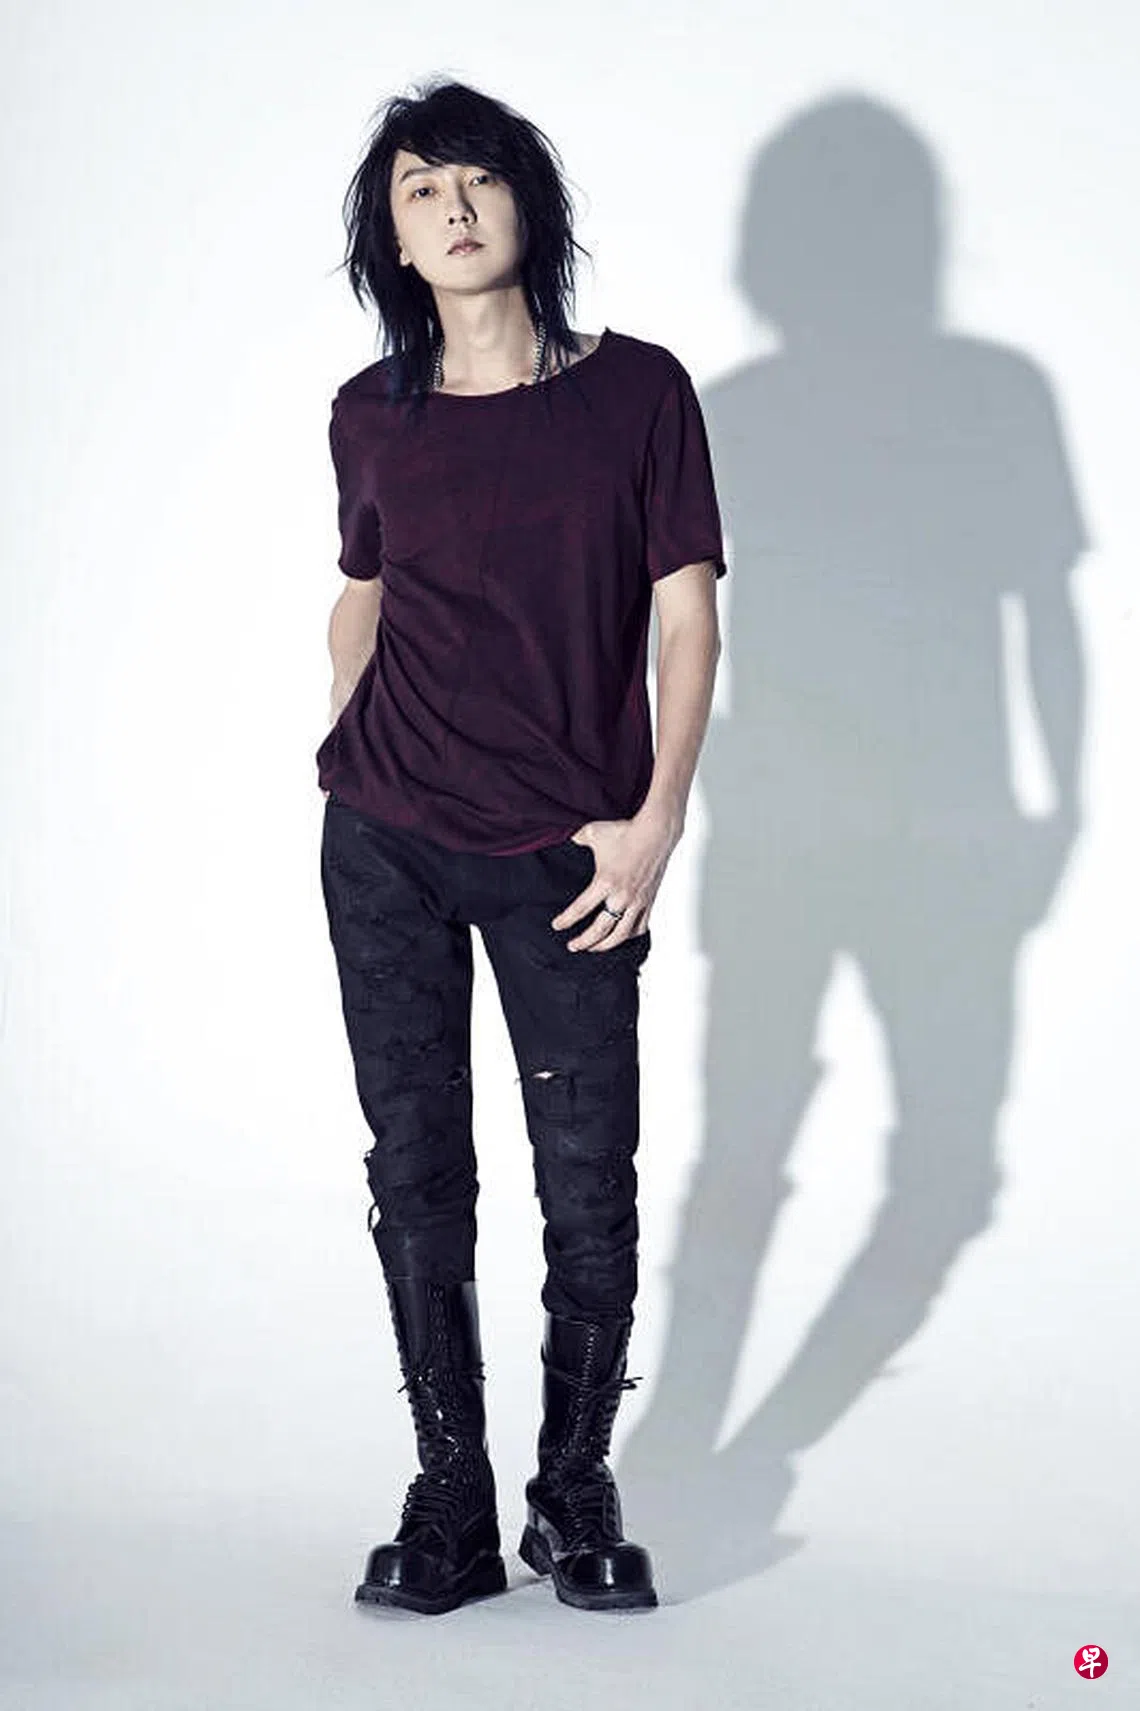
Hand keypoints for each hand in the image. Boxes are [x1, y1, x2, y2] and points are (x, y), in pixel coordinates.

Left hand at [551, 808, 682, 951]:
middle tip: (573, 946)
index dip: (566, 920)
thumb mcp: (593, 832)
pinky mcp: (649, 900)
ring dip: (606, 945)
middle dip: (584, 942)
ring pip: (622, 934)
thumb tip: (567, 839)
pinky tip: (622, 937)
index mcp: (605, 882)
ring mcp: (638, 901)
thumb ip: (577, 838)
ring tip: (594, 948)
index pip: (581, 909)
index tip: (557, 926)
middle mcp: (622, 896)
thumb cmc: (626, 832)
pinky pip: (641, 926)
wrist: (656, 832)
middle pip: (600, 930)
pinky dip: (630, 936)